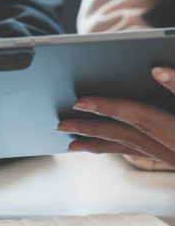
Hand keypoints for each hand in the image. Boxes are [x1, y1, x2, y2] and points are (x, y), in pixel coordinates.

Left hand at [57, 66, 174, 169]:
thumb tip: (157, 70)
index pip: (137, 116)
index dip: (107, 107)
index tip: (80, 102)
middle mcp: (173, 151)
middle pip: (124, 136)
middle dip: (91, 129)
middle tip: (61, 126)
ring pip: (130, 150)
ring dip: (99, 144)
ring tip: (73, 144)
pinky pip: (141, 155)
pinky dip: (119, 148)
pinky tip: (107, 146)